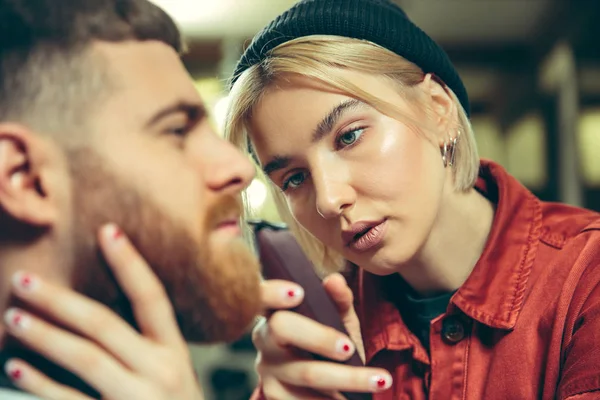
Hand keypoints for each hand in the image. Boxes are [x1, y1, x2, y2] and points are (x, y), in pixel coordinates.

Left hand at [2, 224, 203, 399]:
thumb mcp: (172, 375)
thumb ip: (146, 348)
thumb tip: (98, 314)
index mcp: (175, 352)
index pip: (152, 297)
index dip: (130, 263)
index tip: (106, 230)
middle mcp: (161, 371)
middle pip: (105, 325)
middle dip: (61, 300)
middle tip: (23, 280)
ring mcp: (138, 398)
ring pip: (86, 358)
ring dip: (45, 335)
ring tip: (14, 316)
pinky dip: (41, 383)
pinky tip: (16, 368)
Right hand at [253, 274, 392, 398]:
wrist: (325, 384)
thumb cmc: (330, 342)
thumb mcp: (338, 319)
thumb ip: (339, 300)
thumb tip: (335, 280)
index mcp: (275, 310)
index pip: (263, 295)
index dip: (274, 292)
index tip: (299, 293)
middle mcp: (264, 338)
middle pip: (283, 330)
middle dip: (320, 338)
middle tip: (349, 347)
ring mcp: (267, 370)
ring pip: (306, 373)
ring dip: (348, 379)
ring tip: (379, 379)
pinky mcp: (275, 396)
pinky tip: (358, 399)